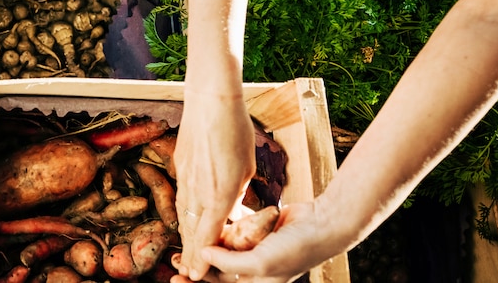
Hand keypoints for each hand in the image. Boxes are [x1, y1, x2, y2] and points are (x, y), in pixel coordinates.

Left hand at [170, 202, 334, 282]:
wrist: (322, 223)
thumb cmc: (296, 249)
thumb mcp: (260, 263)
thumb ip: (229, 263)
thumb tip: (202, 256)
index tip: (176, 278)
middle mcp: (256, 270)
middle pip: (218, 271)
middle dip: (198, 265)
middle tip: (174, 258)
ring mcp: (257, 249)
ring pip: (225, 249)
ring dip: (207, 244)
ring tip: (187, 239)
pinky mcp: (259, 231)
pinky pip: (236, 230)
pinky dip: (225, 226)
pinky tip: (210, 220)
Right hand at [173, 94, 255, 280]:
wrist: (210, 101)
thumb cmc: (235, 131)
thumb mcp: (247, 167)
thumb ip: (237, 191)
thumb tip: (231, 204)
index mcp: (219, 194)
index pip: (208, 236)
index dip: (203, 258)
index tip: (198, 274)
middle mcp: (197, 191)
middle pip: (191, 231)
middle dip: (190, 254)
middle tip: (188, 272)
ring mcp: (185, 178)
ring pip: (183, 214)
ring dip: (185, 235)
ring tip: (185, 252)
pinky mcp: (179, 165)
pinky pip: (181, 195)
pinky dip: (183, 211)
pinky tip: (184, 217)